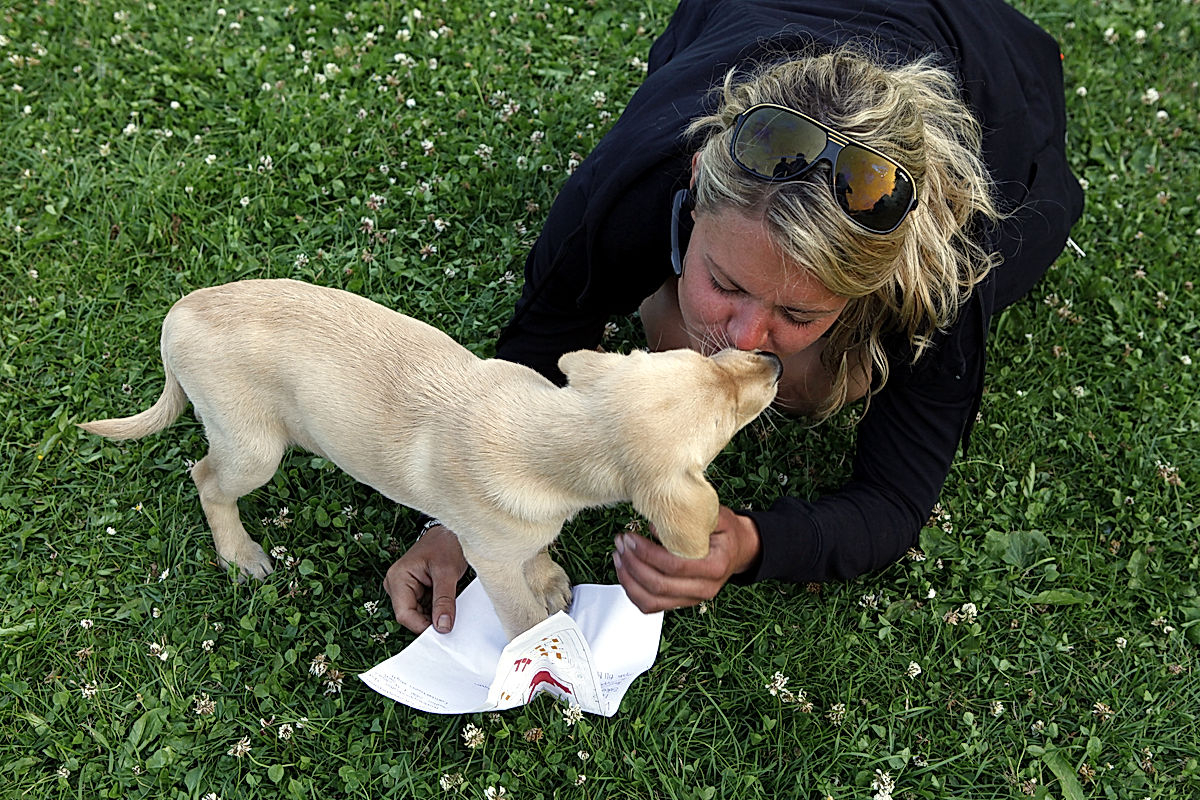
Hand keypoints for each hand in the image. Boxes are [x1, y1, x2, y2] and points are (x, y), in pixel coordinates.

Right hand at [383, 525, 467, 633]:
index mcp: (398, 579)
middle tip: (451, 625)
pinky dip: (436, 611)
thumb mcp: (447, 572)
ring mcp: (405, 589)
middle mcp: (397, 585)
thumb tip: (443, 627)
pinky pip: (424, 609)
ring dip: (434, 617)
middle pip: (410, 616)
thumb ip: (445, 600)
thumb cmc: (445, 545)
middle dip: (430, 622)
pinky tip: (447, 608)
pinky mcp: (415, 591)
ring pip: (418, 615)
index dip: (423, 627)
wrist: (450, 532)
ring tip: (451, 612)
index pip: (404, 614)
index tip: (443, 632)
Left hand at [612, 505, 760, 612]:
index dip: (648, 553)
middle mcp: (704, 589)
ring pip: (651, 600)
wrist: (737, 550)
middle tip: (621, 542)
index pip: (675, 566)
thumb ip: (691, 518)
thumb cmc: (725, 532)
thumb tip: (655, 524)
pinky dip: (632, 591)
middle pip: (659, 585)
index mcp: (715, 567)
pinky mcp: (680, 603)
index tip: (631, 537)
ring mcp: (691, 599)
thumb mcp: (716, 517)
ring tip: (618, 555)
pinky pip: (650, 605)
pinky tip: (624, 571)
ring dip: (628, 579)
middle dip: (633, 563)